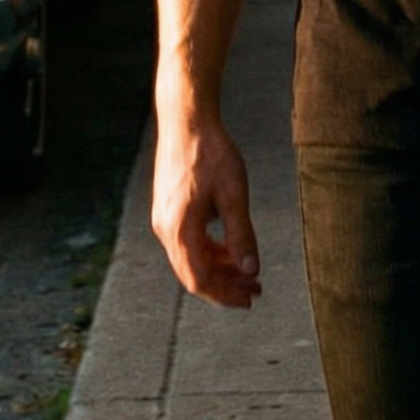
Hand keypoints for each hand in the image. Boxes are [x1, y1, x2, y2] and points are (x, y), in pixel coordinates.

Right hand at [151, 105, 261, 307]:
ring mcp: (165, 219)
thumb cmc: (211, 153)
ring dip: (220, 268)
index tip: (249, 298)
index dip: (225, 295)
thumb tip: (250, 269)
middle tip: (255, 289)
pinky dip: (211, 250)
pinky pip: (189, 241)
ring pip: (192, 258)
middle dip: (225, 285)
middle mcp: (165, 229)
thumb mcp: (234, 195)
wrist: (187, 120)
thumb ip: (241, 235)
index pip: (199, 280)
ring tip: (248, 271)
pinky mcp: (169, 209)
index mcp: (179, 230)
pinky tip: (232, 248)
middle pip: (194, 273)